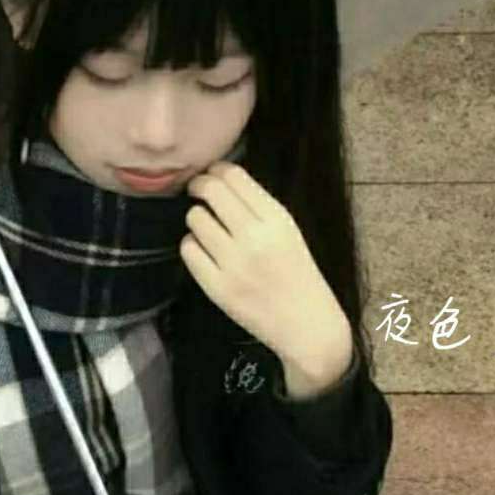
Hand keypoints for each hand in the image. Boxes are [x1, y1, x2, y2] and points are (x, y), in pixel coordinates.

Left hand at [181, 161, 353, 389]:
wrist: (306, 325)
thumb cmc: (296, 272)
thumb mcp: (287, 230)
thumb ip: (257, 205)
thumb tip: (218, 177)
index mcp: (277, 219)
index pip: (234, 176)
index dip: (216, 169)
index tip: (211, 175)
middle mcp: (255, 237)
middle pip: (211, 190)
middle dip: (199, 185)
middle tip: (197, 191)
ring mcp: (234, 263)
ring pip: (195, 218)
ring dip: (197, 218)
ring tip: (207, 227)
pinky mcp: (217, 287)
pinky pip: (188, 250)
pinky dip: (192, 245)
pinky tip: (204, 250)